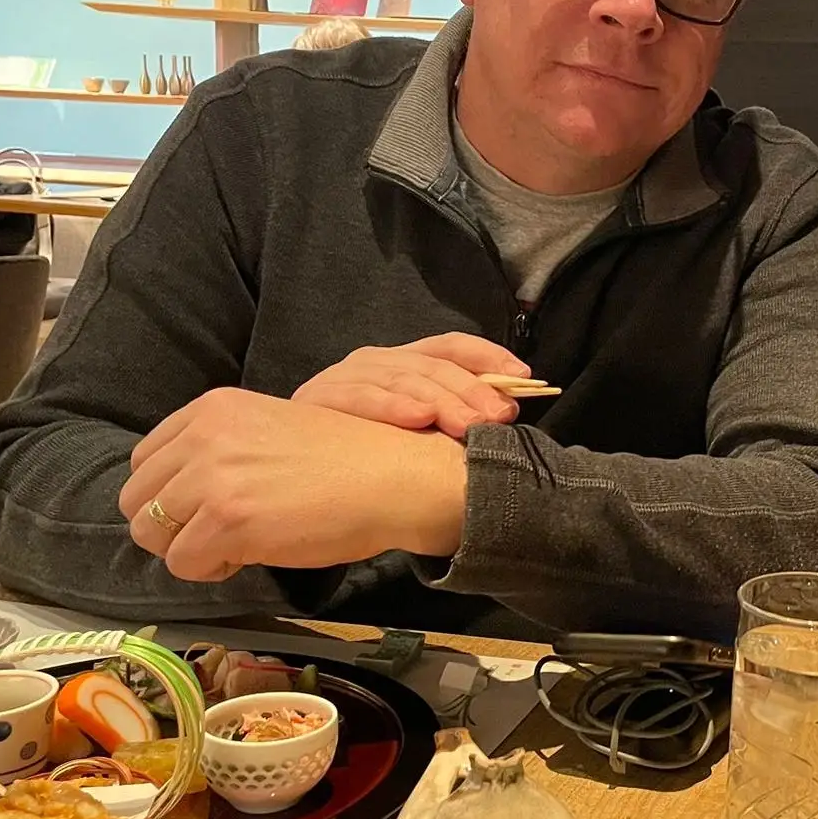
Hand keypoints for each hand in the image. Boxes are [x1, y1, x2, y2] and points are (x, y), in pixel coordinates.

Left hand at [118, 388, 467, 581]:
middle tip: (217, 536)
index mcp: (211, 410)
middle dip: (170, 526)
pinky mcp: (226, 520)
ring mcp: (211, 478)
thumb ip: (222, 448)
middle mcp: (203, 437)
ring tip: (234, 546)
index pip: (145, 461)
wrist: (393, 477)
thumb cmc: (348, 459)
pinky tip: (249, 556)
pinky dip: (210, 570)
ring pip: (152, 534)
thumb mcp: (271, 429)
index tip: (208, 509)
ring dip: (188, 549)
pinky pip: (183, 563)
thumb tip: (184, 494)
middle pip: (138, 498)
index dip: (170, 495)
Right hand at [291, 333, 527, 439]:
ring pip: (402, 378)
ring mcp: (346, 376)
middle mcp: (376, 361)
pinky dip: (392, 406)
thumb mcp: (414, 432)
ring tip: (469, 422)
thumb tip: (506, 415)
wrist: (294, 472)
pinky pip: (360, 397)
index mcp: (402, 363)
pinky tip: (418, 418)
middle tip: (499, 417)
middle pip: (431, 365)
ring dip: (440, 400)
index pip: (449, 346)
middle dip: (471, 389)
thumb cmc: (364, 454)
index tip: (523, 377)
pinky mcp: (319, 398)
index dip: (488, 356)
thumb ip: (451, 418)